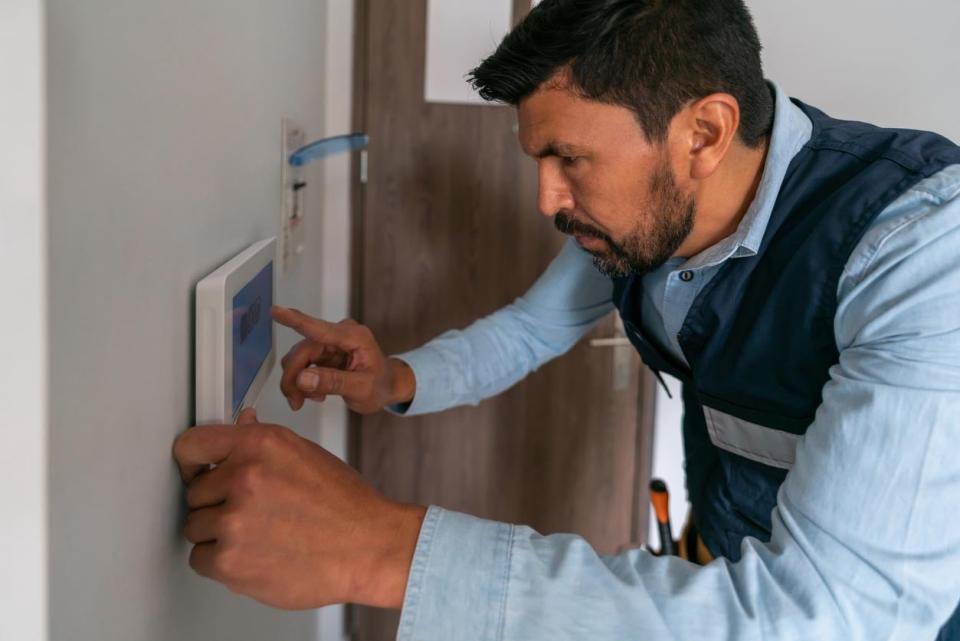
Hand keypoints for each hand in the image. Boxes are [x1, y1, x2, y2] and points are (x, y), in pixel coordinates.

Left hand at [172, 408, 426, 609]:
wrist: (369, 547)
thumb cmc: (346, 504)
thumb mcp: (305, 455)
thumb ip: (262, 443)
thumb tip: (239, 424)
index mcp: (260, 445)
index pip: (192, 445)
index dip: (192, 461)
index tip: (195, 470)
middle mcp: (244, 479)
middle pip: (194, 492)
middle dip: (217, 502)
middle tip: (251, 511)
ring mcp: (234, 522)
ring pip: (196, 527)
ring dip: (219, 533)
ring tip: (258, 534)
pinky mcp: (231, 562)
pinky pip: (200, 559)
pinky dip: (222, 562)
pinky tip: (254, 553)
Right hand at [271, 306, 415, 413]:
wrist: (389, 386)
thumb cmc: (382, 384)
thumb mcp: (362, 388)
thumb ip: (333, 382)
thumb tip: (302, 378)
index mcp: (354, 337)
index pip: (319, 328)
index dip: (294, 320)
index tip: (275, 311)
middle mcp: (340, 335)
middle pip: (303, 351)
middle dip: (294, 377)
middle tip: (294, 401)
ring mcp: (331, 343)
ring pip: (299, 358)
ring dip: (296, 381)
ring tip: (307, 400)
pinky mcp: (324, 353)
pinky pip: (303, 365)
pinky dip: (303, 382)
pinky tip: (314, 394)